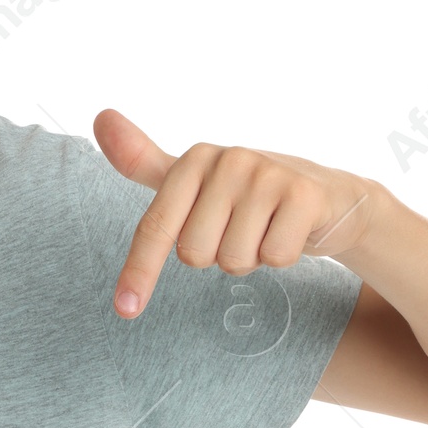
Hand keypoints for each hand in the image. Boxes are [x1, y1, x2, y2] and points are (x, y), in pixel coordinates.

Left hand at [93, 109, 379, 318]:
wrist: (327, 196)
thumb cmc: (249, 195)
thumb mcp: (195, 179)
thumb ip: (144, 160)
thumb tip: (100, 118)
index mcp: (195, 159)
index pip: (156, 227)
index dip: (140, 271)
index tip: (125, 309)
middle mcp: (229, 159)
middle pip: (195, 254)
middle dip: (217, 256)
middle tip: (240, 230)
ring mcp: (268, 174)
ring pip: (234, 259)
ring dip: (250, 258)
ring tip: (264, 229)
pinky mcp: (304, 194)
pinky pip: (273, 257)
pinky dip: (281, 257)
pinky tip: (289, 231)